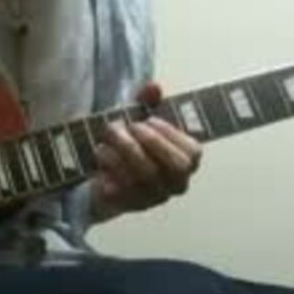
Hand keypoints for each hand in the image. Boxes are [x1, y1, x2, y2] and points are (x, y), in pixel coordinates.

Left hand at [91, 83, 202, 221]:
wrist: (101, 176)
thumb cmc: (129, 145)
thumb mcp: (138, 119)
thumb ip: (147, 102)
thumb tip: (154, 87)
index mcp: (186, 163)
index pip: (192, 153)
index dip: (170, 134)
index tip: (148, 119)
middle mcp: (176, 184)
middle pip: (175, 167)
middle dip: (151, 142)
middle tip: (129, 127)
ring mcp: (154, 198)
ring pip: (147, 176)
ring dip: (125, 152)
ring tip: (106, 139)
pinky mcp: (131, 206)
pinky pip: (124, 191)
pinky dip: (110, 169)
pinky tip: (101, 155)